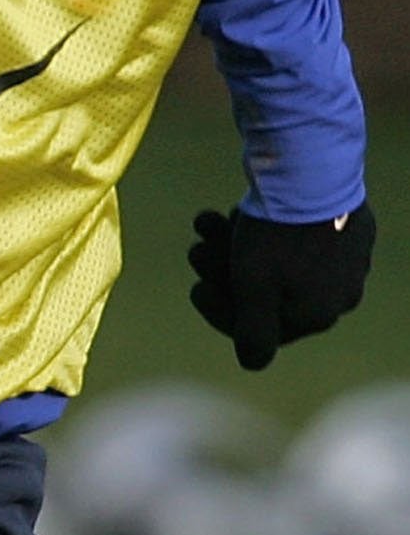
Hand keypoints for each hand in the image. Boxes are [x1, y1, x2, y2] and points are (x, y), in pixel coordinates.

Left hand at [188, 201, 375, 370]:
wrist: (307, 172)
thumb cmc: (276, 238)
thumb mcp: (255, 291)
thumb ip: (255, 333)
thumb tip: (253, 363)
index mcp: (319, 312)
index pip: (263, 329)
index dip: (222, 312)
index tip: (197, 288)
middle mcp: (337, 289)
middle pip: (264, 291)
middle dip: (221, 272)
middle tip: (196, 251)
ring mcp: (338, 254)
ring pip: (270, 258)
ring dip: (227, 245)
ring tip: (205, 225)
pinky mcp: (332, 222)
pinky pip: (285, 233)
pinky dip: (248, 226)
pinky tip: (221, 213)